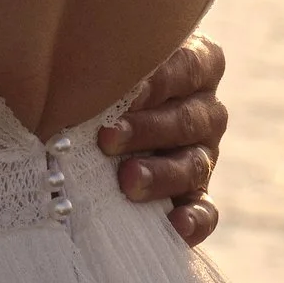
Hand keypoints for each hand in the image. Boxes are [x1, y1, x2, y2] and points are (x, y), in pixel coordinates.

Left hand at [99, 36, 227, 248]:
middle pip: (187, 119)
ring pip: (194, 165)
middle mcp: (205, 108)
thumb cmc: (98, 72)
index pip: (187, 66)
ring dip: (160, 174)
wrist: (95, 108)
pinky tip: (175, 226)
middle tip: (107, 138)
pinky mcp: (196, 193)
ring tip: (127, 181)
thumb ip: (103, 60)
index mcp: (196, 61)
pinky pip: (205, 209)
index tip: (125, 92)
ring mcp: (204, 153)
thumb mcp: (105, 57)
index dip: (157, 80)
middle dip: (146, 130)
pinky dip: (194, 219)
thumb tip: (78, 75)